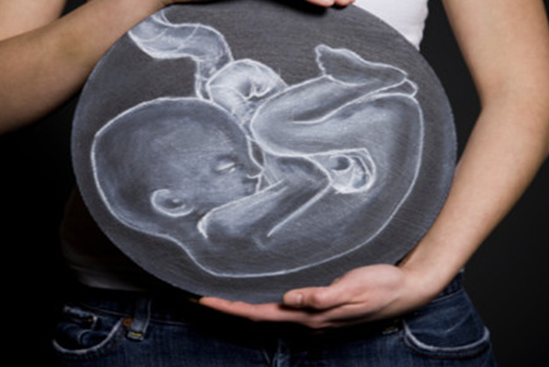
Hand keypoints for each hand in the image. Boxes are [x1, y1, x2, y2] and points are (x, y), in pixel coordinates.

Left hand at [200, 264, 438, 329]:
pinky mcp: (320, 307)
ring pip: (270, 313)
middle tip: (200, 296)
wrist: (406, 291)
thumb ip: (322, 296)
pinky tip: (260, 293)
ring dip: (243, 306)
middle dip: (229, 308)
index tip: (204, 300)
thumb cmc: (382, 286)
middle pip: (259, 316)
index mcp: (311, 316)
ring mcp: (314, 316)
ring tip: (221, 295)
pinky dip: (264, 301)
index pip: (261, 314)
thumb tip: (289, 300)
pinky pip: (284, 308)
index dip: (231, 308)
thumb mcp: (354, 288)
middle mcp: (308, 319)